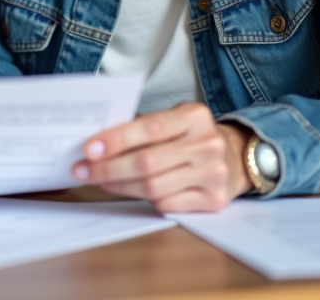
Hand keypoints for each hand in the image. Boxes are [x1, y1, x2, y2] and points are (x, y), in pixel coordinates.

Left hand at [72, 103, 251, 212]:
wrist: (236, 157)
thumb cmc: (192, 136)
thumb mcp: (175, 120)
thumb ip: (144, 127)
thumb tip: (97, 144)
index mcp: (194, 116)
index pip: (150, 127)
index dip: (117, 139)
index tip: (89, 148)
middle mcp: (206, 144)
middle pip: (148, 162)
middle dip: (108, 168)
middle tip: (83, 170)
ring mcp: (213, 174)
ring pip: (154, 187)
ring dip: (119, 186)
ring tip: (99, 181)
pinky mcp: (213, 200)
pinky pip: (167, 204)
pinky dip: (143, 200)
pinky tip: (128, 191)